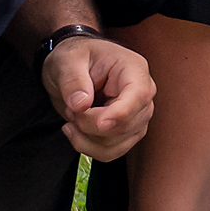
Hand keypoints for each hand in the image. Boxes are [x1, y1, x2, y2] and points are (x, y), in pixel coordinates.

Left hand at [43, 34, 155, 160]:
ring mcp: (137, 116)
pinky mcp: (127, 133)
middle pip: (126, 125)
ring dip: (86, 137)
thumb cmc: (75, 58)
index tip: (100, 123)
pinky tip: (76, 130)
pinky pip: (110, 152)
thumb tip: (81, 104)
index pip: (138, 96)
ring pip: (116, 144)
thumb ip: (73, 80)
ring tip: (73, 115)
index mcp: (133, 70)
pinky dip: (88, 147)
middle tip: (71, 107)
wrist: (73, 69)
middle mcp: (142, 95)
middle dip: (90, 124)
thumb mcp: (67, 60)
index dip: (121, 113)